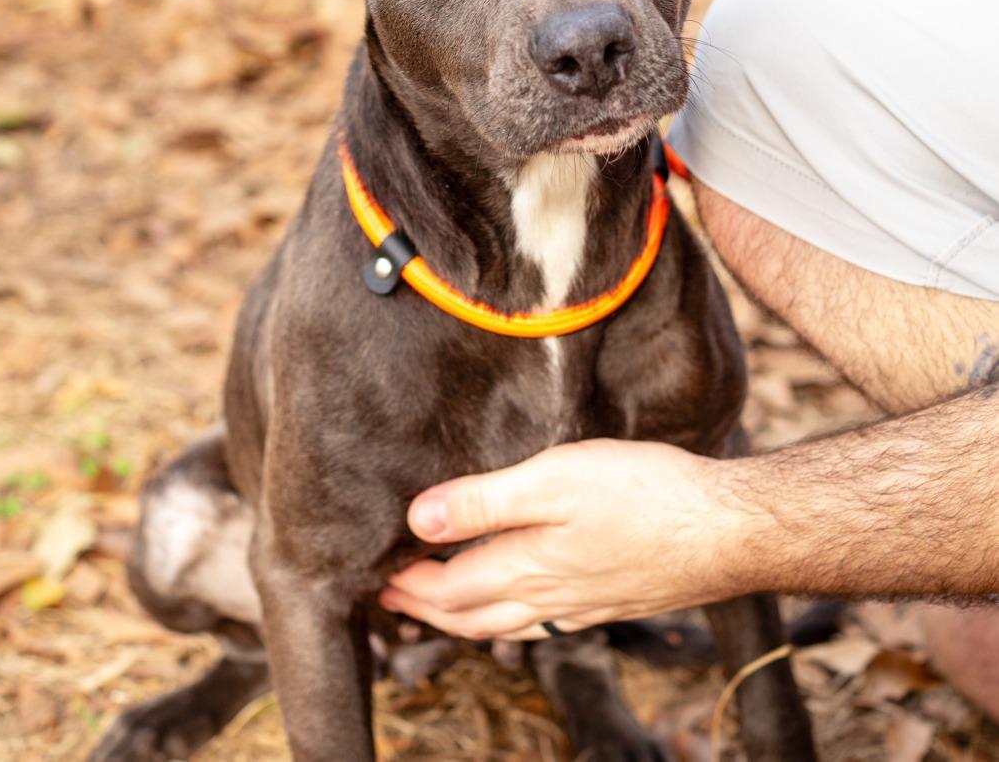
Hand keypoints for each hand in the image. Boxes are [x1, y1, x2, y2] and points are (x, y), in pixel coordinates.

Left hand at [380, 438, 751, 639]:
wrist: (728, 531)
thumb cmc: (643, 497)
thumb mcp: (553, 482)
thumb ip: (483, 503)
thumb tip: (416, 522)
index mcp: (527, 570)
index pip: (448, 590)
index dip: (408, 585)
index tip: (377, 577)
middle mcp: (550, 599)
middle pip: (472, 617)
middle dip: (427, 609)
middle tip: (394, 600)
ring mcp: (584, 605)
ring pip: (508, 624)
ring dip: (467, 618)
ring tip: (446, 604)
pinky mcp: (614, 599)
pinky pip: (545, 621)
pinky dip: (513, 616)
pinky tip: (525, 602)